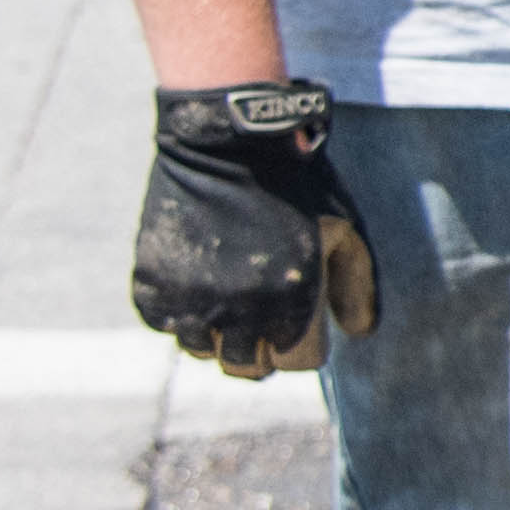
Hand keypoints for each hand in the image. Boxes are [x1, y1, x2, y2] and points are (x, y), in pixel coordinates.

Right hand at [135, 83, 377, 379]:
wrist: (226, 143)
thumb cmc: (295, 185)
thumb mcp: (343, 228)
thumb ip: (357, 285)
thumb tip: (358, 333)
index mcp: (289, 299)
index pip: (294, 362)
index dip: (299, 346)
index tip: (297, 326)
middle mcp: (237, 309)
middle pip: (245, 367)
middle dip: (260, 350)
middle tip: (263, 322)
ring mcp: (189, 299)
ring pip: (201, 351)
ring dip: (217, 335)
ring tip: (229, 302)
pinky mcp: (150, 285)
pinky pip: (164, 325)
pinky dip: (179, 313)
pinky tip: (197, 286)